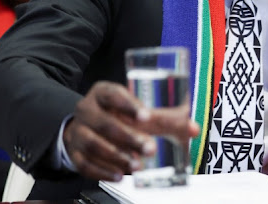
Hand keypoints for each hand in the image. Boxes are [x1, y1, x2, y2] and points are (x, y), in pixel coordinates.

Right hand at [63, 81, 198, 181]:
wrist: (89, 124)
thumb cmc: (122, 113)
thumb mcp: (140, 109)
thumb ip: (168, 118)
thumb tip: (193, 129)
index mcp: (103, 92)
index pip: (113, 94)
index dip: (129, 105)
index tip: (147, 117)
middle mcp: (87, 109)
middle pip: (104, 123)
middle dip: (129, 137)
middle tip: (151, 148)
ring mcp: (78, 131)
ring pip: (93, 144)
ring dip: (116, 157)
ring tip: (137, 165)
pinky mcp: (74, 152)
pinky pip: (84, 163)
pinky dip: (102, 171)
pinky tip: (119, 175)